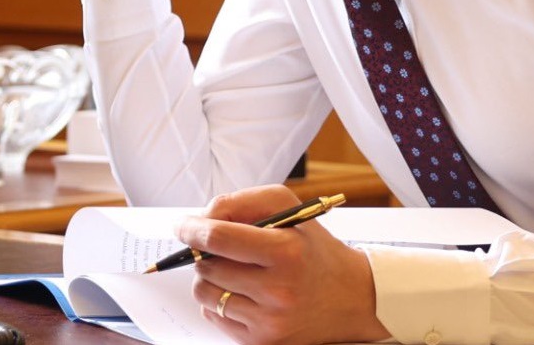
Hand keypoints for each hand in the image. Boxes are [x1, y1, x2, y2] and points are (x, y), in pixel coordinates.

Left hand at [179, 185, 389, 344]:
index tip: (182, 225)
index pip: (219, 238)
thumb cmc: (314, 249)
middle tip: (217, 247)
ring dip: (207, 277)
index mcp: (285, 251)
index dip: (192, 229)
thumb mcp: (289, 209)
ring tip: (231, 269)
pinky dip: (218, 300)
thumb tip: (202, 217)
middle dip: (203, 252)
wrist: (351, 298)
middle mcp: (277, 290)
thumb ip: (243, 203)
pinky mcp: (261, 342)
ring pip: (205, 293)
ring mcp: (268, 321)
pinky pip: (214, 316)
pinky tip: (240, 292)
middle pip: (206, 267)